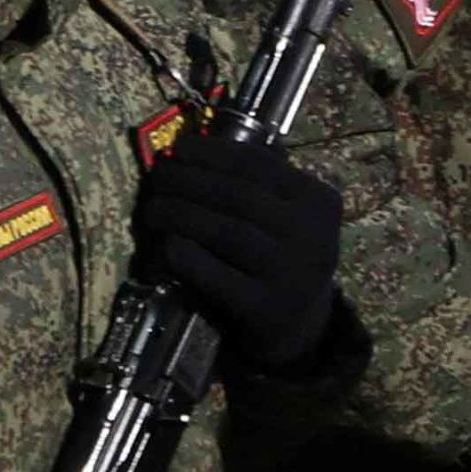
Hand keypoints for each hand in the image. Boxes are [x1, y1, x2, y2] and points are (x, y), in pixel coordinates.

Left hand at [135, 132, 342, 374]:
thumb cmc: (281, 254)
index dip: (211, 152)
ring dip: (179, 213)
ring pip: (223, 230)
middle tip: (156, 177)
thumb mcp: (287, 213)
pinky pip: (214, 273)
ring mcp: (290, 273)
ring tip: (152, 207)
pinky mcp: (264, 307)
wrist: (300, 324)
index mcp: (318, 200)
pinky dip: (185, 254)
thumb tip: (191, 147)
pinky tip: (166, 243)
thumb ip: (255, 180)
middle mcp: (311, 234)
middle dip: (187, 180)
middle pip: (235, 195)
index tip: (177, 148)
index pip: (256, 164)